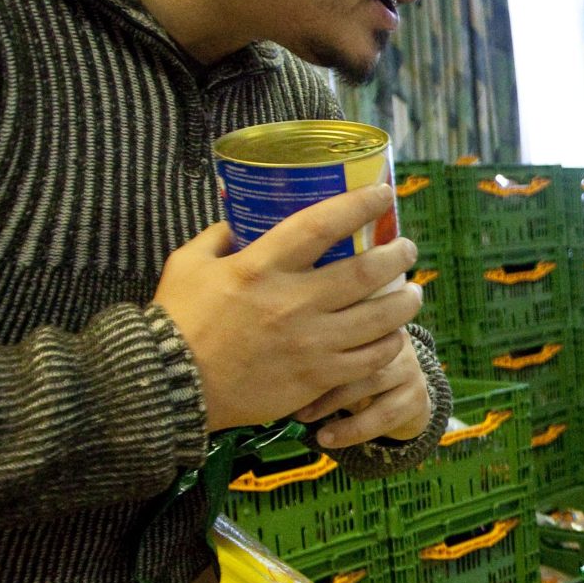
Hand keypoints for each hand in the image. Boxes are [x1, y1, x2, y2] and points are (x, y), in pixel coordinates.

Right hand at [154, 183, 422, 433]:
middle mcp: (291, 303)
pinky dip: (390, 344)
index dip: (357, 206)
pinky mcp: (315, 377)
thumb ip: (218, 237)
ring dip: (405, 301)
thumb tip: (242, 219)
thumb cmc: (178, 320)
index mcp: (260, 267)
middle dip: (397, 256)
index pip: (320, 226)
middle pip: (364, 273)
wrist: (170, 386)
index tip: (381, 195)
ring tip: (413, 291)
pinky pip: (369, 360)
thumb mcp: (188, 264)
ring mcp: (308, 343)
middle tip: (407, 248)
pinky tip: (394, 335)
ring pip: (378, 319)